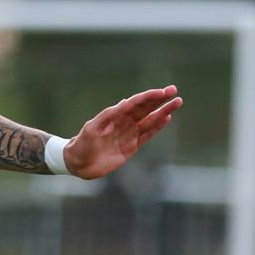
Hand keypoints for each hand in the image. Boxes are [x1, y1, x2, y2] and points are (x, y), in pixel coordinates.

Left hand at [63, 86, 180, 179]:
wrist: (78, 163)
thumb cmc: (82, 143)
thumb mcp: (93, 128)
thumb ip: (108, 117)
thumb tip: (125, 104)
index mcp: (115, 115)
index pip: (136, 103)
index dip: (149, 96)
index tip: (162, 92)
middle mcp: (124, 122)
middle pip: (146, 108)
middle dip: (160, 100)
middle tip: (174, 91)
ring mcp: (129, 134)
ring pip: (150, 121)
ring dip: (163, 112)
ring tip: (176, 103)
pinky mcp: (131, 147)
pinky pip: (147, 135)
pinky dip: (157, 127)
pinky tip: (166, 119)